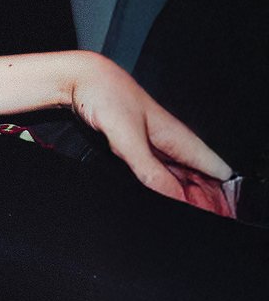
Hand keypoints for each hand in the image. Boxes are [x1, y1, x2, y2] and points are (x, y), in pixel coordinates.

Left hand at [67, 52, 236, 217]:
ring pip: (177, 178)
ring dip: (180, 196)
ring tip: (185, 212)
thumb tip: (174, 196)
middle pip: (197, 179)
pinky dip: (159, 188)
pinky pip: (154, 174)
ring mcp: (152, 148)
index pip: (215, 171)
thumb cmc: (108, 98)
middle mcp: (170, 144)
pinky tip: (158, 197)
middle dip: (201, 200)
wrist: (80, 82)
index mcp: (180, 138)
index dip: (219, 195)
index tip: (216, 214)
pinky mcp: (134, 150)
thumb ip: (149, 170)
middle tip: (201, 219)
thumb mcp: (128, 139)